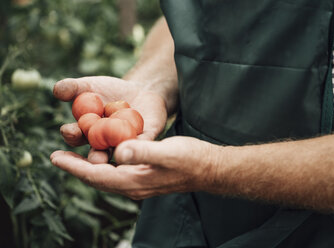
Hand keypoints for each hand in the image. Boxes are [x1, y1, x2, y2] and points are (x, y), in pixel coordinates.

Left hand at [50, 136, 221, 198]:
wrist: (207, 168)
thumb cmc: (190, 159)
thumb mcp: (167, 152)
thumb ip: (143, 152)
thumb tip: (118, 151)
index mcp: (133, 181)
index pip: (96, 176)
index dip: (74, 167)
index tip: (54, 157)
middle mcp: (132, 186)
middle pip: (96, 179)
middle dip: (76, 167)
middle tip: (57, 155)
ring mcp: (138, 183)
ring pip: (105, 176)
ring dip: (88, 166)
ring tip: (74, 154)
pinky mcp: (144, 176)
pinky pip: (116, 172)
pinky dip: (103, 163)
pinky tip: (102, 152)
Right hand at [53, 76, 167, 162]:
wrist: (138, 89)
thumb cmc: (109, 90)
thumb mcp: (89, 86)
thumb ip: (72, 87)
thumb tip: (57, 89)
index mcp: (85, 133)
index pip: (74, 136)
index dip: (71, 134)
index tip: (71, 131)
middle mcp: (103, 144)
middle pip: (97, 153)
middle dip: (96, 156)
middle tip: (97, 158)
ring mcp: (124, 144)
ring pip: (120, 152)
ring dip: (119, 154)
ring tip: (118, 154)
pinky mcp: (145, 140)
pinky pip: (142, 144)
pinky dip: (140, 145)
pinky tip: (139, 144)